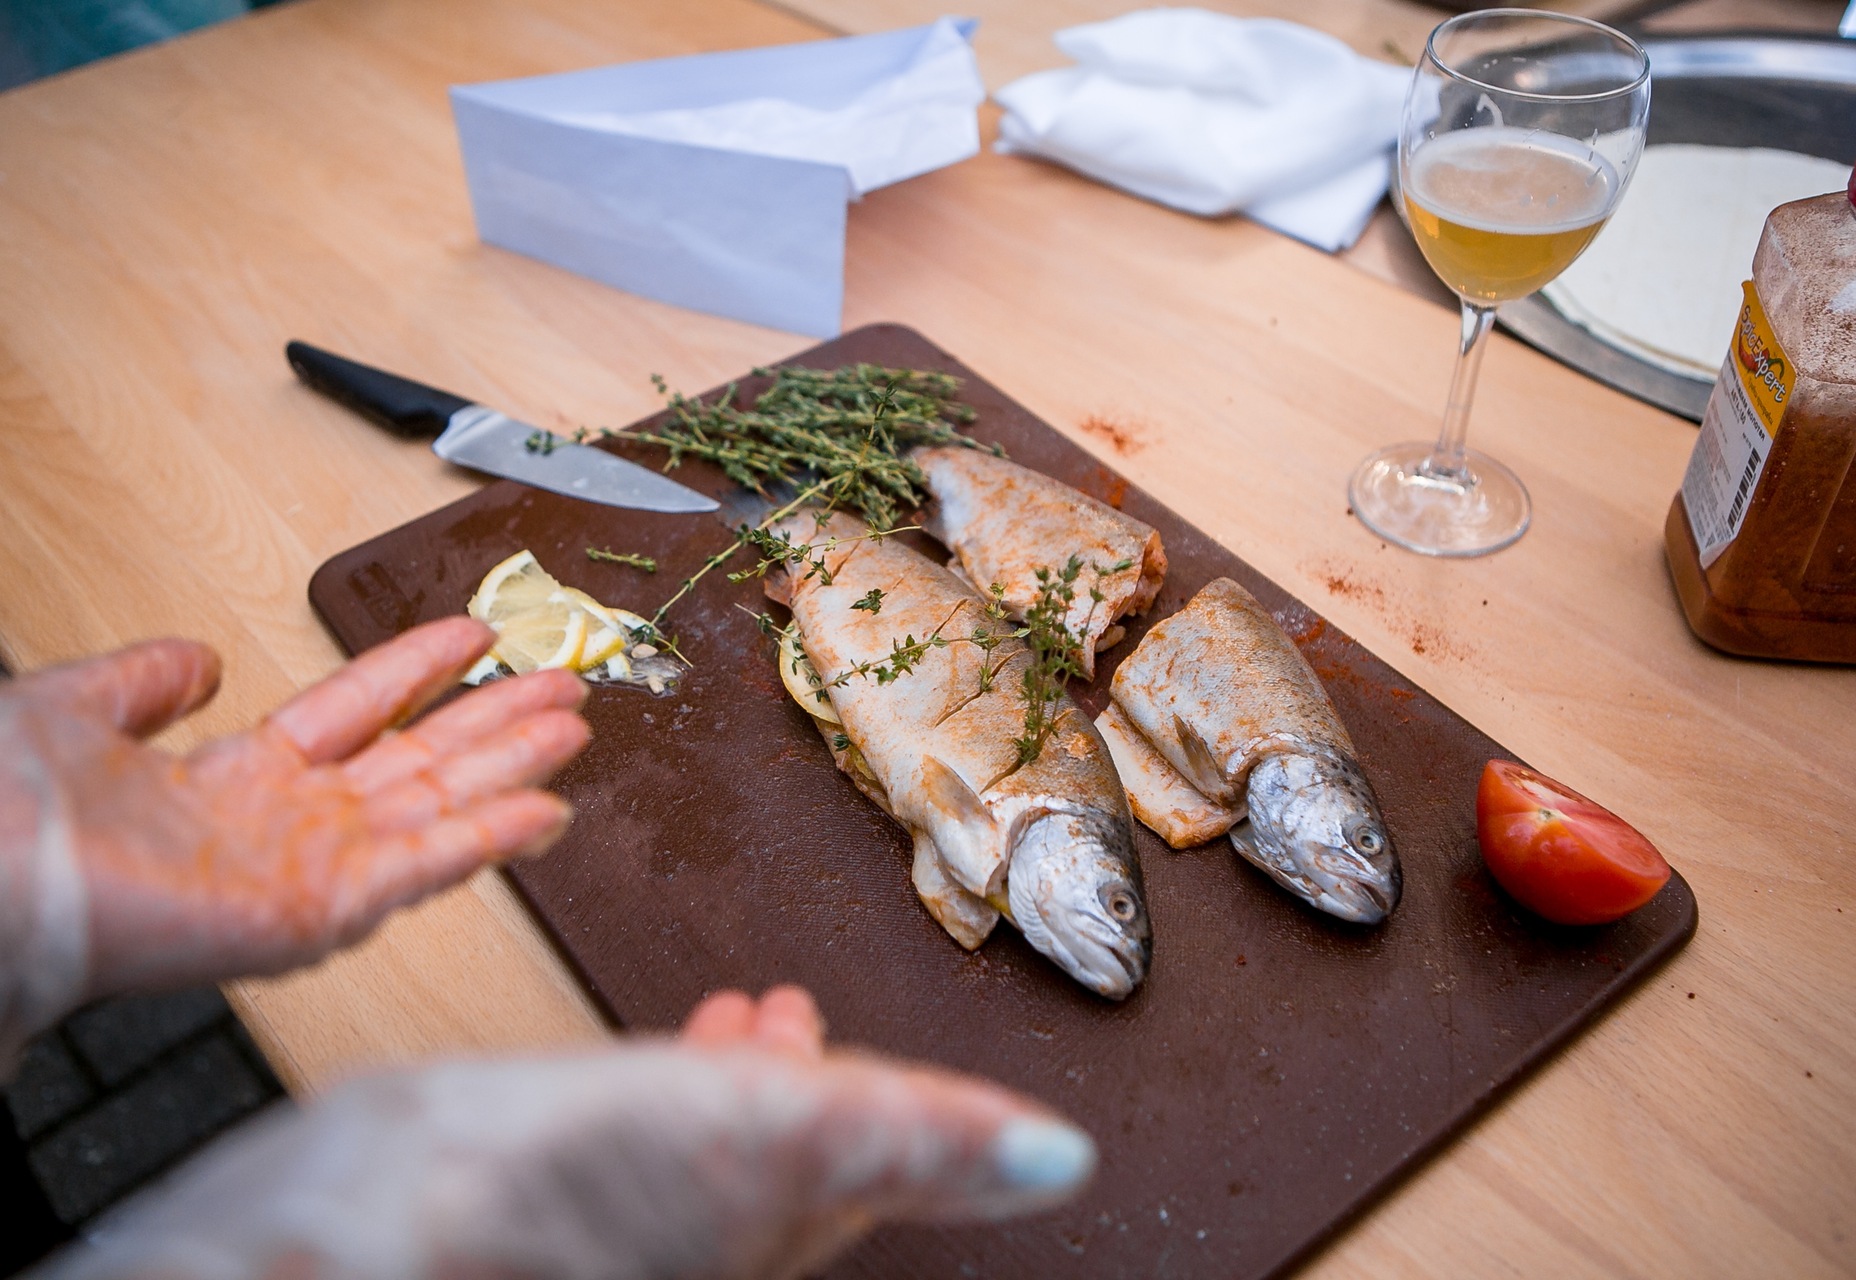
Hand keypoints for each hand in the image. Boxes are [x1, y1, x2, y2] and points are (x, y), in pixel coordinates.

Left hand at [0, 618, 588, 1048]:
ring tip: (574, 730)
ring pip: (435, 810)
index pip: (353, 712)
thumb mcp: (77, 707)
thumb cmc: (8, 805)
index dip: (418, 670)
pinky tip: (543, 813)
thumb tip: (196, 661)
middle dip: (494, 722)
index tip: (475, 635)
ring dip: (509, 771)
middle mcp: (281, 825)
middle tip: (564, 685)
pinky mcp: (314, 913)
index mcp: (230, 778)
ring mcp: (304, 871)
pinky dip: (486, 841)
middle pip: (417, 762)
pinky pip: (419, 870)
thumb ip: (142, 681)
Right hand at [51, 988, 1096, 1279]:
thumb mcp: (770, 1132)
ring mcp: (604, 1232)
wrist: (326, 1245)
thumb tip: (1058, 1160)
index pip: (849, 1166)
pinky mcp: (517, 1218)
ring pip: (689, 1155)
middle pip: (772, 1165)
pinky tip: (606, 1067)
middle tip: (778, 1011)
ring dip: (714, 1079)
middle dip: (785, 1076)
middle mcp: (692, 1242)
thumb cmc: (537, 1204)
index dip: (860, 1094)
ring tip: (717, 1018)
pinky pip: (605, 1159)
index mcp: (762, 1219)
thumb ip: (908, 1134)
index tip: (822, 1014)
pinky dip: (630, 1097)